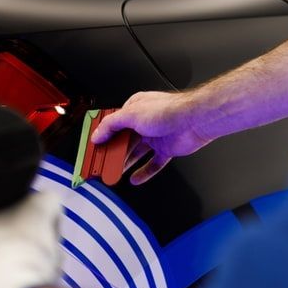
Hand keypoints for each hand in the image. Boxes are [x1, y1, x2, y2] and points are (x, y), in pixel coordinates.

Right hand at [91, 91, 213, 184]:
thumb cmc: (169, 110)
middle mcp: (144, 122)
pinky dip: (144, 172)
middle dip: (112, 153)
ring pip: (135, 153)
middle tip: (101, 164)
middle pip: (123, 141)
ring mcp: (155, 137)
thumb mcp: (131, 114)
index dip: (102, 136)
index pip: (112, 124)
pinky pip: (152, 164)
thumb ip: (111, 124)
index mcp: (134, 109)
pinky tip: (135, 178)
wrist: (195, 120)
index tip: (93, 148)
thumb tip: (97, 134)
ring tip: (113, 173)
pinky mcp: (166, 149)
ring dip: (124, 163)